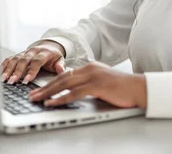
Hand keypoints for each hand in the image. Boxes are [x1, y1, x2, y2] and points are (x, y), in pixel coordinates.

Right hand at [0, 40, 65, 84]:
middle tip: (12, 81)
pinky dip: (5, 65)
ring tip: (4, 79)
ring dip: (9, 69)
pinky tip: (0, 73)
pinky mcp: (18, 54)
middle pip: (23, 60)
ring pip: (15, 59)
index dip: (31, 71)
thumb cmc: (53, 56)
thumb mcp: (60, 60)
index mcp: (44, 52)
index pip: (37, 61)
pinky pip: (10, 58)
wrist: (48, 46)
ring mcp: (24, 52)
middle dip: (17, 72)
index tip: (26, 81)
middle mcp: (33, 51)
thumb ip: (60, 65)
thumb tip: (60, 69)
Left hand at [28, 62, 146, 108]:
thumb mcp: (103, 83)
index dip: (51, 83)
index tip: (39, 90)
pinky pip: (74, 93)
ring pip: (64, 84)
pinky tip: (52, 103)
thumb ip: (89, 85)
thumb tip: (74, 92)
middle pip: (61, 78)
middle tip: (32, 95)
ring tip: (36, 99)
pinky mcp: (97, 85)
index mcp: (90, 67)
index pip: (65, 75)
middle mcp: (89, 68)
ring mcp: (93, 76)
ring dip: (48, 93)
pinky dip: (61, 98)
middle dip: (44, 87)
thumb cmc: (123, 89)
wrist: (140, 88)